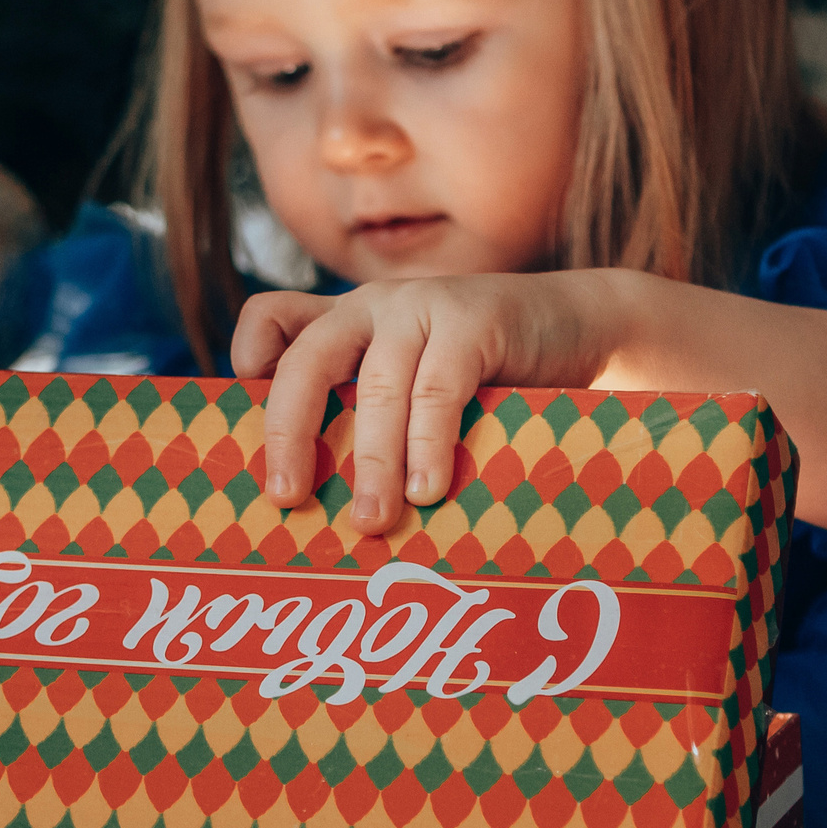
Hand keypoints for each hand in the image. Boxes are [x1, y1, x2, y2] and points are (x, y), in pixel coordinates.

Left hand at [231, 274, 617, 535]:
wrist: (581, 329)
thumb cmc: (492, 375)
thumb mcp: (420, 382)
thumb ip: (376, 414)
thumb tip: (330, 503)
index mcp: (351, 321)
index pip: (274, 317)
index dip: (251, 353)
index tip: (245, 401)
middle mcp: (375, 306)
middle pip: (308, 360)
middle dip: (290, 432)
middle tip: (288, 497)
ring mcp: (423, 307)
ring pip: (378, 388)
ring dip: (373, 461)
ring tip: (370, 521)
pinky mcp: (475, 320)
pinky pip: (438, 389)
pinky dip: (429, 444)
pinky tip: (430, 489)